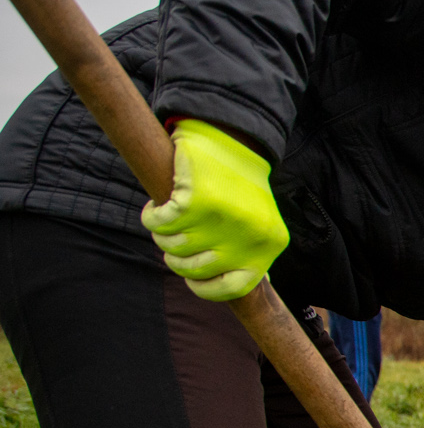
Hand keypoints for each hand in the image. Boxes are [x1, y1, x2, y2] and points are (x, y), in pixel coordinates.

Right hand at [140, 120, 289, 300]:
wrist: (234, 137)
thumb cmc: (240, 183)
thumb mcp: (257, 223)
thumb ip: (247, 253)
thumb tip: (234, 290)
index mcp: (268, 247)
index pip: (232, 288)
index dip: (204, 287)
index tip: (191, 277)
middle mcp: (248, 238)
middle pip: (193, 268)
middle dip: (176, 255)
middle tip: (175, 234)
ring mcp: (222, 222)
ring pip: (173, 246)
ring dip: (162, 234)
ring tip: (168, 217)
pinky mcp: (195, 202)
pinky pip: (158, 224)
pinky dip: (151, 216)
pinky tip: (156, 206)